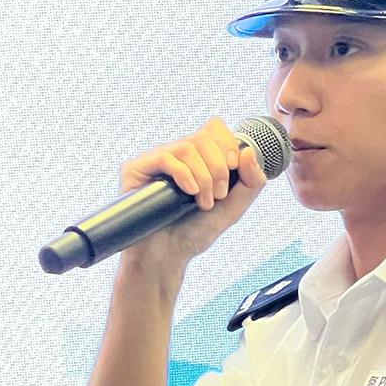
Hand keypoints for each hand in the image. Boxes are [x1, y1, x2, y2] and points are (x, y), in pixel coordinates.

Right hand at [117, 117, 268, 279]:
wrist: (167, 257)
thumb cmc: (195, 233)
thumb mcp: (233, 208)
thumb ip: (251, 182)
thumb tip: (249, 151)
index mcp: (197, 158)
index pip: (214, 128)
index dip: (228, 144)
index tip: (233, 168)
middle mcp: (175, 155)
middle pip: (204, 137)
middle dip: (219, 169)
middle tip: (217, 197)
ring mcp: (154, 160)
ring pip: (188, 147)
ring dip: (204, 177)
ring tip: (203, 203)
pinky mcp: (135, 169)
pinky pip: (165, 157)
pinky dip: (185, 175)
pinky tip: (189, 193)